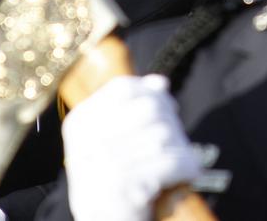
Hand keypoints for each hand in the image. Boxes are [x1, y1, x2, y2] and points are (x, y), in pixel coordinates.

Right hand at [62, 75, 201, 220]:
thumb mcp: (110, 141)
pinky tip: (187, 173)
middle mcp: (87, 139)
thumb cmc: (111, 182)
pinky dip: (187, 167)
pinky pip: (172, 162)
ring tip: (178, 161)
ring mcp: (105, 161)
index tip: (168, 107)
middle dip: (171, 121)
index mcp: (80, 123)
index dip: (152, 92)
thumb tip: (159, 82)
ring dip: (180, 148)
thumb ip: (131, 108)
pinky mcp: (126, 185)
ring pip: (164, 134)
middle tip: (175, 141)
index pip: (123, 88)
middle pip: (149, 107)